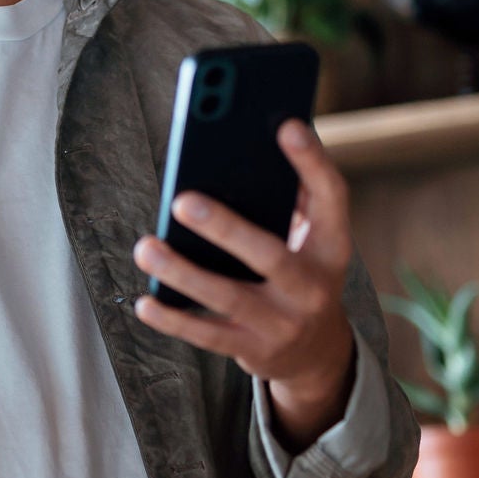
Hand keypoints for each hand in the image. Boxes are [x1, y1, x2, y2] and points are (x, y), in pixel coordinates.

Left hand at [132, 118, 356, 449]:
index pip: (332, 198)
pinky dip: (175, 319)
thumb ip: (291, 197)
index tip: (284, 125)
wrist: (317, 352)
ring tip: (146, 248)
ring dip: (183, 274)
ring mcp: (284, 324)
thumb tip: (245, 145)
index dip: (312, 162)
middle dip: (225, 228)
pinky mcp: (255, 351)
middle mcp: (313, 287)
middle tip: (182, 200)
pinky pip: (208, 336)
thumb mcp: (312, 238)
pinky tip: (145, 302)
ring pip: (229, 298)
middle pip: (269, 255)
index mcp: (332, 247)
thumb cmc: (300, 271)